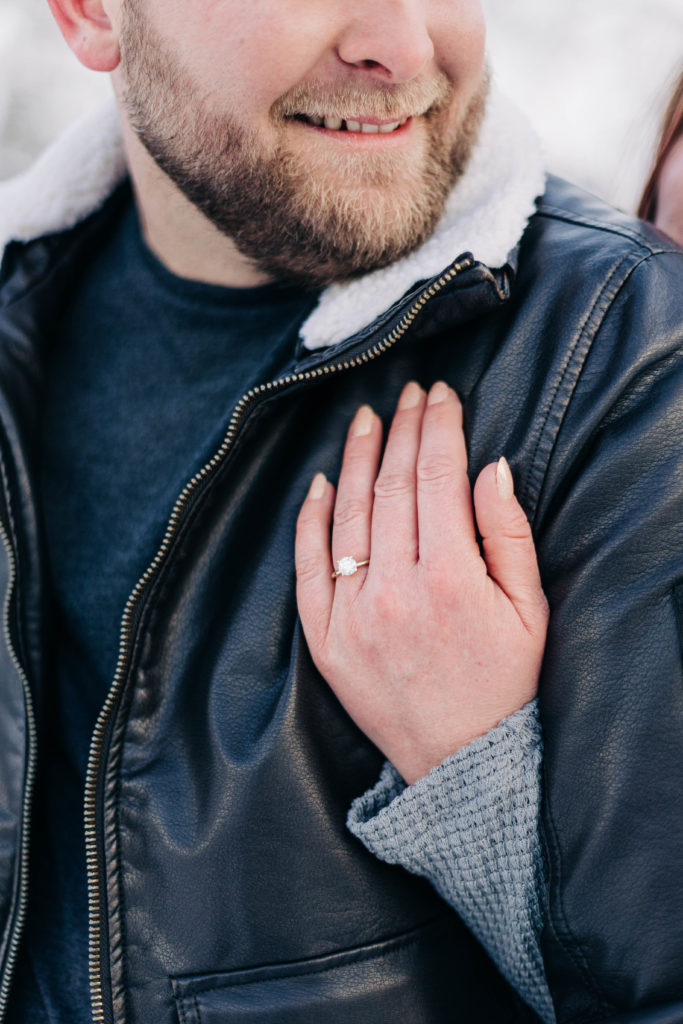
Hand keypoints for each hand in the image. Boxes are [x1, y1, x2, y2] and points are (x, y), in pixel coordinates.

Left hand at [295, 381, 548, 784]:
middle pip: (392, 487)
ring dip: (357, 460)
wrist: (459, 760)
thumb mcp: (529, 610)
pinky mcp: (323, 638)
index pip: (437, 479)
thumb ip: (508, 534)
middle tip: (407, 395)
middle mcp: (395, 592)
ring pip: (347, 516)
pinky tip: (321, 482)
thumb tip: (489, 467)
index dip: (438, 429)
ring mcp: (352, 615)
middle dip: (401, 431)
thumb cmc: (502, 681)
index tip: (439, 397)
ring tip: (365, 419)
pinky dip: (311, 519)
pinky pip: (308, 565)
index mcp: (452, 581)